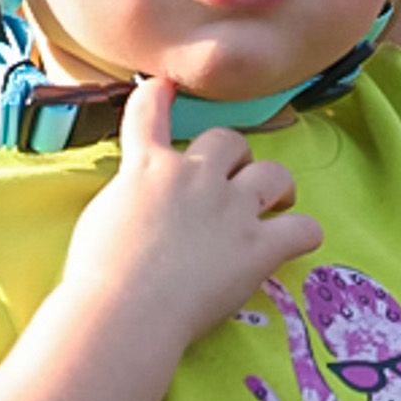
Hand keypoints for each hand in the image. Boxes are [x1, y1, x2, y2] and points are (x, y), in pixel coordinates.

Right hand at [61, 77, 322, 347]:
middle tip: (231, 183)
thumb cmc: (97, 275)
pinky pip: (303, 228)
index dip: (158, 95)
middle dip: (233, 156)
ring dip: (276, 186)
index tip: (166, 87)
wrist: (124, 313)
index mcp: (147, 168)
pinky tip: (296, 242)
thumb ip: (129, 195)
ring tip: (276, 203)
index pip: (149, 111)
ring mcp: (231, 208)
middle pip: (228, 140)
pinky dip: (303, 234)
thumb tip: (142, 199)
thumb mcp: (100, 217)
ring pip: (274, 173)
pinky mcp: (259, 246)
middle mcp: (194, 177)